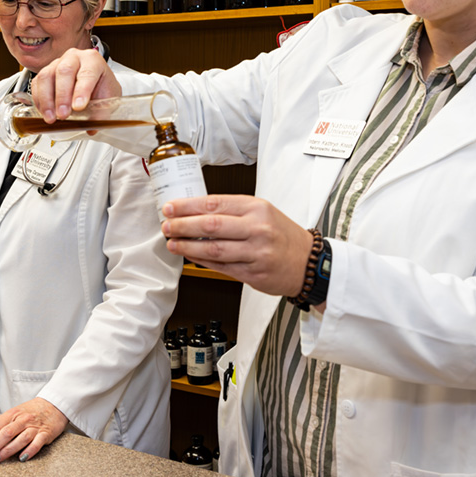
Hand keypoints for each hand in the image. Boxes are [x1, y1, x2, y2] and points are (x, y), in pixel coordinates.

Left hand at [0, 397, 68, 465]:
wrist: (55, 404)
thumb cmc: (31, 412)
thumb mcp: (14, 415)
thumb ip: (1, 428)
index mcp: (11, 414)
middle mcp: (21, 420)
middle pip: (2, 435)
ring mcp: (34, 426)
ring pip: (18, 439)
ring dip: (5, 451)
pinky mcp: (46, 433)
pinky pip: (37, 442)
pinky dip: (29, 450)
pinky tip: (22, 458)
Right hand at [32, 48, 121, 121]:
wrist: (94, 86)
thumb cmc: (100, 89)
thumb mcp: (107, 100)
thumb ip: (100, 114)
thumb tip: (91, 128)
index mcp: (93, 60)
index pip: (87, 73)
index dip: (82, 91)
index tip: (78, 107)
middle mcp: (74, 58)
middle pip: (64, 71)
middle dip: (62, 96)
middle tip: (63, 115)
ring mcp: (56, 63)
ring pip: (46, 76)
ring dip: (47, 100)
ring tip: (51, 118)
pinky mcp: (45, 73)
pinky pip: (36, 84)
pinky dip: (39, 101)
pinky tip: (44, 113)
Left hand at [161, 195, 312, 297]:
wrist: (309, 262)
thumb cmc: (282, 235)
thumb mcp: (262, 212)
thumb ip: (232, 210)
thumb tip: (195, 211)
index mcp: (257, 208)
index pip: (214, 203)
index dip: (188, 206)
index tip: (170, 207)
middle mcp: (257, 228)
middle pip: (211, 225)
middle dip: (183, 225)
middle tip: (167, 226)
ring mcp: (256, 252)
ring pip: (213, 249)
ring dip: (188, 246)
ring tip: (172, 243)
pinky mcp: (254, 273)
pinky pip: (221, 267)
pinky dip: (202, 261)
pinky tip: (190, 255)